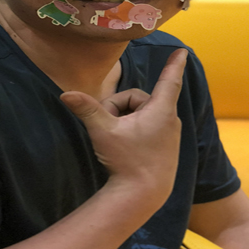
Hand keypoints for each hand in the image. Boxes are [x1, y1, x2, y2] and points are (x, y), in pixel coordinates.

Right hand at [60, 49, 185, 199]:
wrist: (143, 197)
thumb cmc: (127, 162)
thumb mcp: (103, 132)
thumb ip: (87, 109)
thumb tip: (66, 94)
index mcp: (161, 110)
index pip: (169, 79)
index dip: (174, 64)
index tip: (183, 51)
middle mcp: (170, 120)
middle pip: (138, 100)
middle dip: (119, 109)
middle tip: (109, 128)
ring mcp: (170, 135)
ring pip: (141, 115)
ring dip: (125, 122)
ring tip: (119, 142)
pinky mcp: (167, 148)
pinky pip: (147, 129)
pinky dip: (134, 133)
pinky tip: (128, 151)